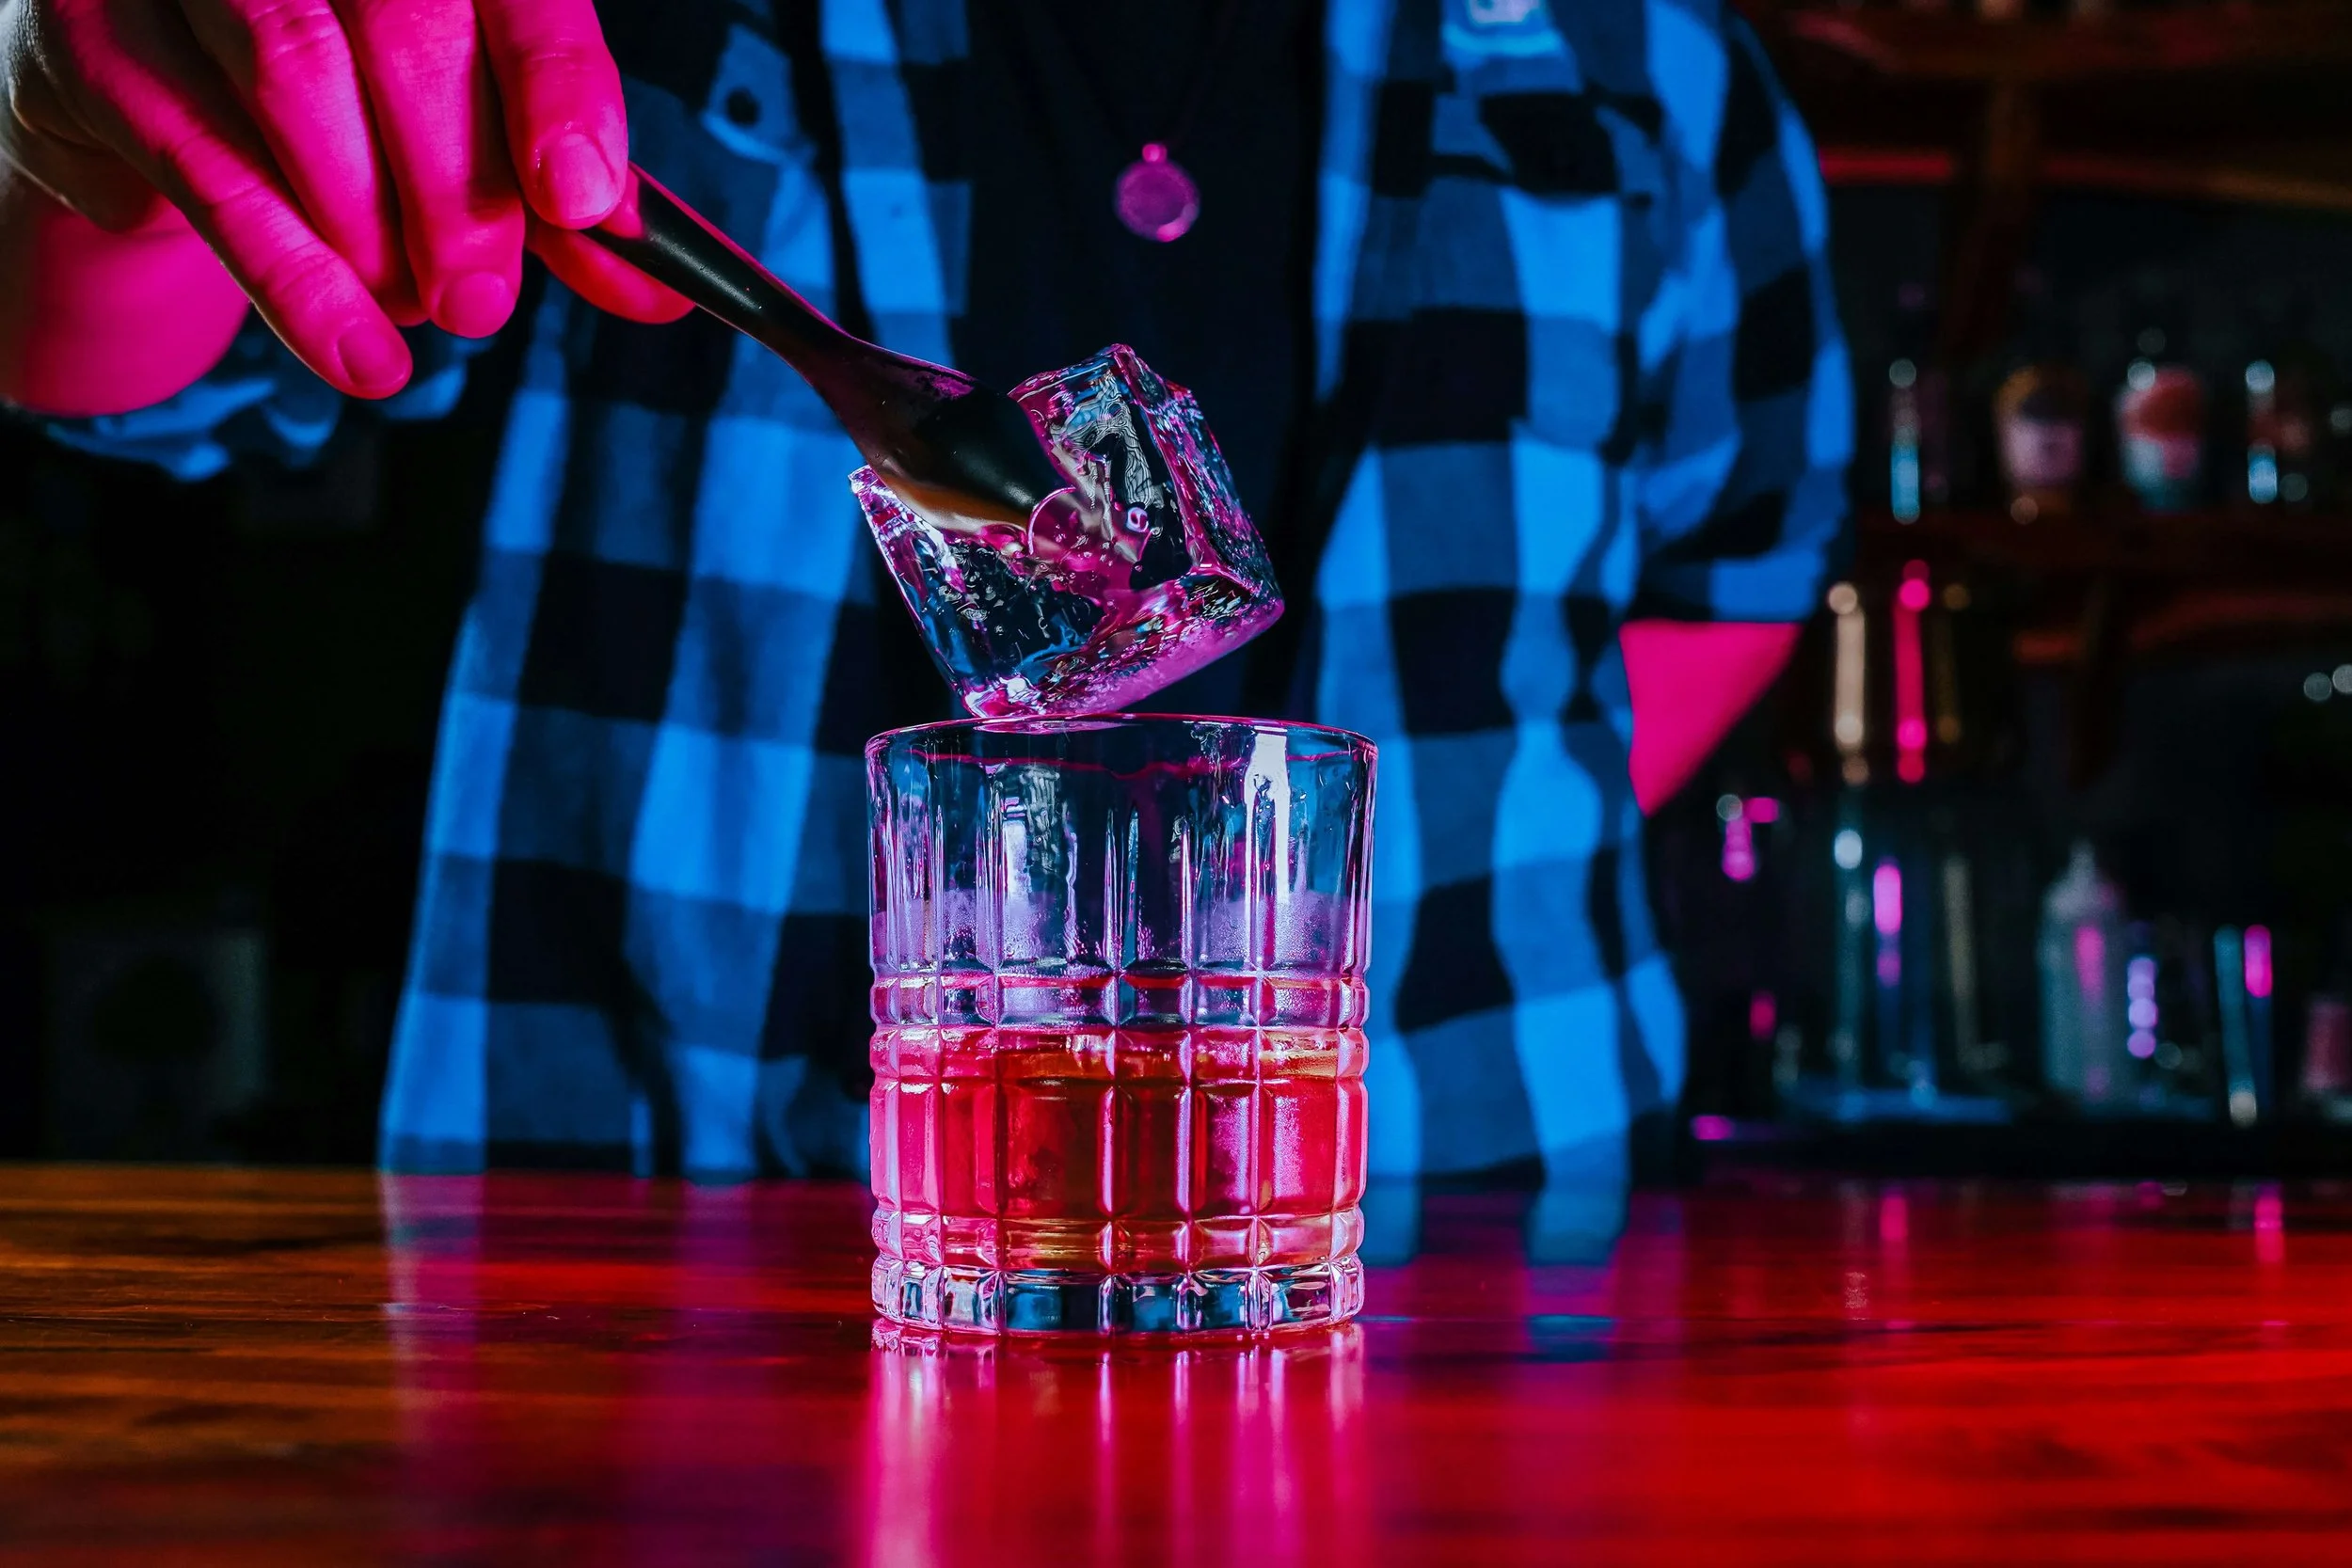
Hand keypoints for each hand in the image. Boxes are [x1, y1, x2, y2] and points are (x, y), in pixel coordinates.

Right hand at [0, 0, 688, 400]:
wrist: (156, 94)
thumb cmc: (345, 103)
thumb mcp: (473, 138)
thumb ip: (558, 201)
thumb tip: (656, 287)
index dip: (555, 85)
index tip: (584, 201)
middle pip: (406, 28)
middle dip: (460, 187)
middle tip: (484, 298)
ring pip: (298, 82)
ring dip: (373, 229)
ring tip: (417, 311)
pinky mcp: (96, 37)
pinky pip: (207, 165)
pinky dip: (295, 277)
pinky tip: (355, 348)